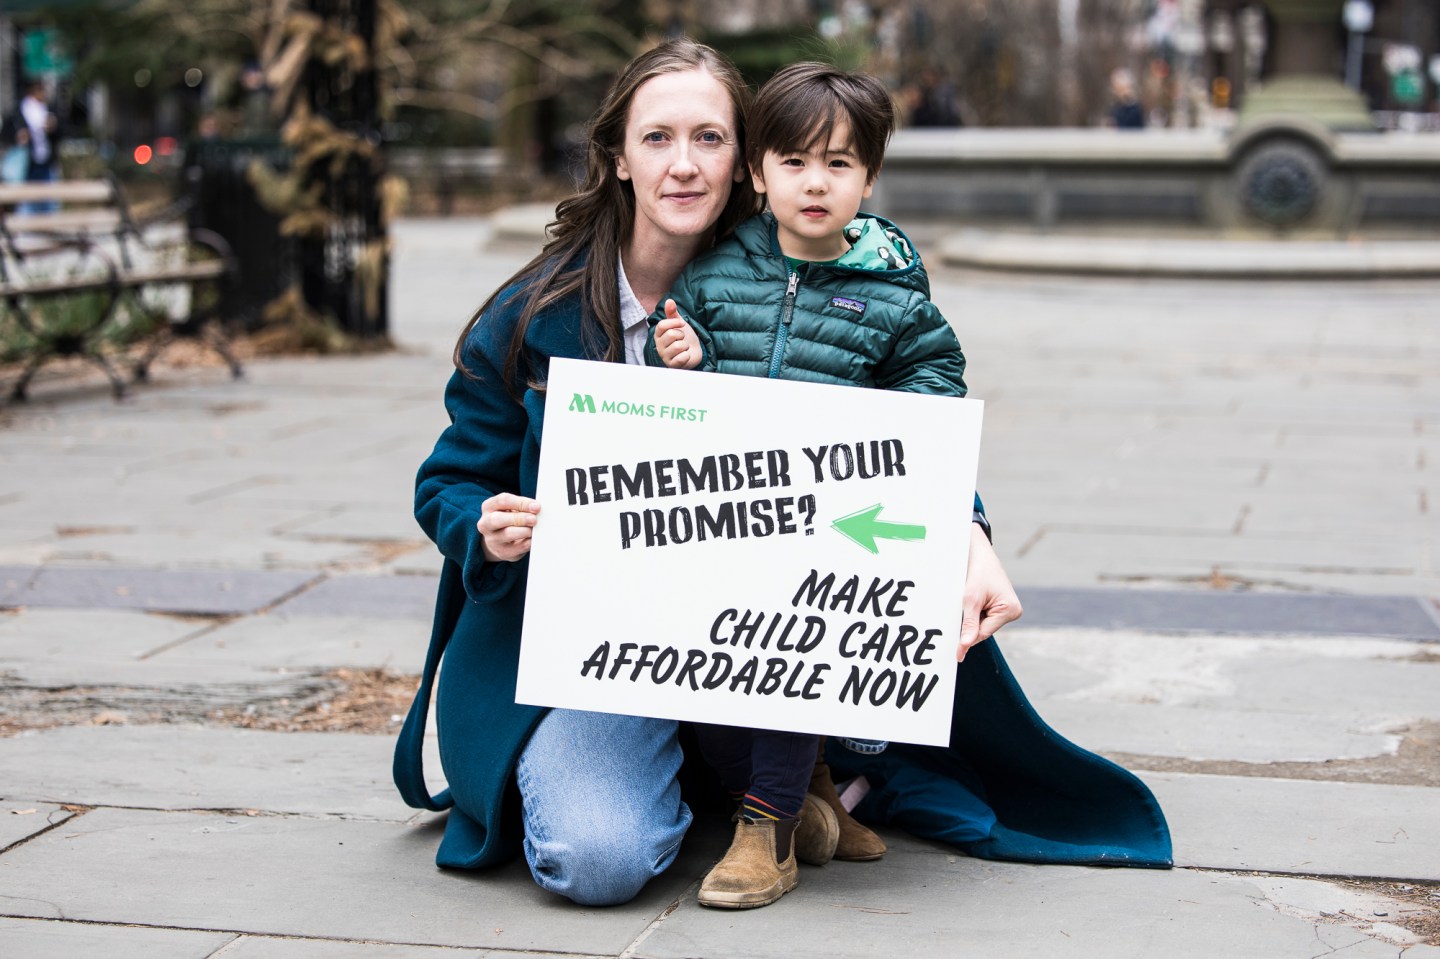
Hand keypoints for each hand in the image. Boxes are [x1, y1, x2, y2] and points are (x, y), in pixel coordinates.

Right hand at [477, 493, 539, 562]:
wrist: (499, 541)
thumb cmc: (508, 520)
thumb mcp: (511, 508)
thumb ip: (522, 506)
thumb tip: (536, 508)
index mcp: (488, 507)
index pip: (503, 501)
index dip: (521, 503)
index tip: (536, 506)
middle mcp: (486, 523)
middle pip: (498, 519)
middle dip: (519, 518)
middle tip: (534, 519)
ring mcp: (492, 540)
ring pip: (507, 534)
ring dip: (524, 531)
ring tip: (533, 529)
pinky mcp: (502, 552)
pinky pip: (518, 547)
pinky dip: (528, 542)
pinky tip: (533, 538)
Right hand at [655, 300, 700, 369]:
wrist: (693, 351)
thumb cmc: (683, 337)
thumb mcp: (678, 323)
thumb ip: (672, 313)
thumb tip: (669, 300)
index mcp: (658, 335)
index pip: (661, 325)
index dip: (674, 322)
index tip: (682, 323)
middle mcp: (659, 346)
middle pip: (671, 335)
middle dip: (681, 335)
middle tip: (682, 338)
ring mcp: (665, 356)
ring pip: (678, 346)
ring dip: (685, 346)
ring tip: (684, 347)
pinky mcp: (672, 365)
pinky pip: (682, 358)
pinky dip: (687, 355)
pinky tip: (685, 356)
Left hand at [957, 522, 1021, 660]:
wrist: (978, 551)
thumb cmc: (977, 571)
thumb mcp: (970, 599)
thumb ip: (969, 623)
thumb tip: (965, 646)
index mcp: (1011, 610)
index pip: (984, 633)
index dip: (967, 640)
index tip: (956, 654)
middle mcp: (1012, 611)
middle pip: (983, 629)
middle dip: (968, 625)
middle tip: (954, 617)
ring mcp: (1006, 609)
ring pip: (981, 623)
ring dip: (969, 618)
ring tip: (963, 602)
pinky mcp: (999, 605)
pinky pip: (982, 616)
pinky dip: (972, 612)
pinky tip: (967, 602)